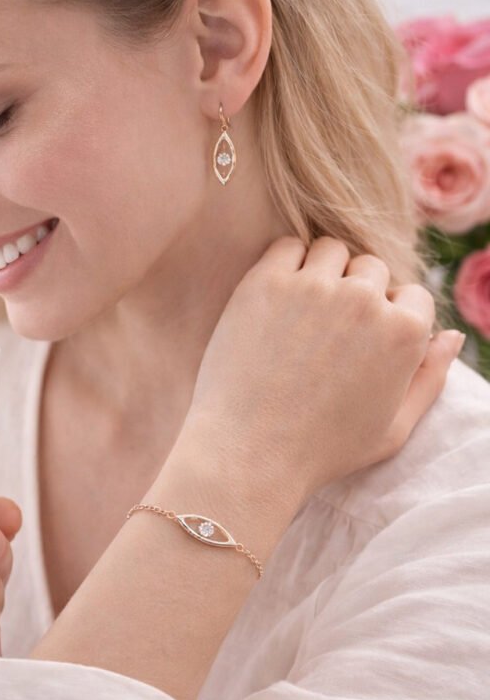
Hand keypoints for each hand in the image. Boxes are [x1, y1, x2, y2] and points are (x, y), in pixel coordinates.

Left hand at [181, 237, 463, 509]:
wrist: (248, 452)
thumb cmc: (320, 451)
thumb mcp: (393, 429)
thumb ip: (430, 378)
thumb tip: (453, 336)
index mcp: (405, 332)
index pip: (410, 295)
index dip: (386, 316)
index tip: (357, 341)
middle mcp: (364, 300)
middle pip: (370, 268)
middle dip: (354, 291)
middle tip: (321, 330)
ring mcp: (313, 287)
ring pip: (330, 250)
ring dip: (321, 271)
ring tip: (298, 311)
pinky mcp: (265, 283)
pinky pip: (285, 247)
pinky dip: (284, 262)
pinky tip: (274, 297)